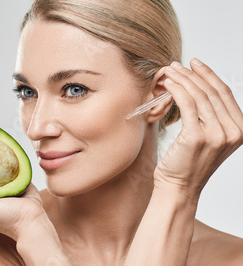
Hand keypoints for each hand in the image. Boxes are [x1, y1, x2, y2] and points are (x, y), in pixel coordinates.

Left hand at [154, 58, 242, 199]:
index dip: (209, 75)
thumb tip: (197, 86)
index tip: (194, 64)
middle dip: (192, 74)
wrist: (179, 187)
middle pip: (212, 92)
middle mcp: (233, 131)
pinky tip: (167, 84)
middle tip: (176, 65)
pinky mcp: (197, 136)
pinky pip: (187, 104)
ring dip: (182, 79)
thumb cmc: (188, 162)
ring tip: (168, 72)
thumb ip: (211, 115)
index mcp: (241, 129)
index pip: (225, 93)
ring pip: (199, 95)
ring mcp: (218, 134)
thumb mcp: (209, 136)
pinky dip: (176, 89)